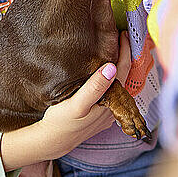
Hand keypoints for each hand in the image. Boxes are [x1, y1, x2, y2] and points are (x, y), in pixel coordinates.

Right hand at [39, 30, 131, 159]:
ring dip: (119, 64)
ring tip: (117, 47)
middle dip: (125, 56)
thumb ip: (94, 87)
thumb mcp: (77, 105)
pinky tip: (106, 68)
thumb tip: (111, 68)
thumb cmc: (62, 123)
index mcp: (111, 102)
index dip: (125, 52)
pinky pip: (111, 88)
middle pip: (125, 76)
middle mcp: (114, 106)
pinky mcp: (100, 111)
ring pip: (119, 82)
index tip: (123, 34)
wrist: (52, 141)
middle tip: (122, 36)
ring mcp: (108, 109)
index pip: (123, 71)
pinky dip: (112, 75)